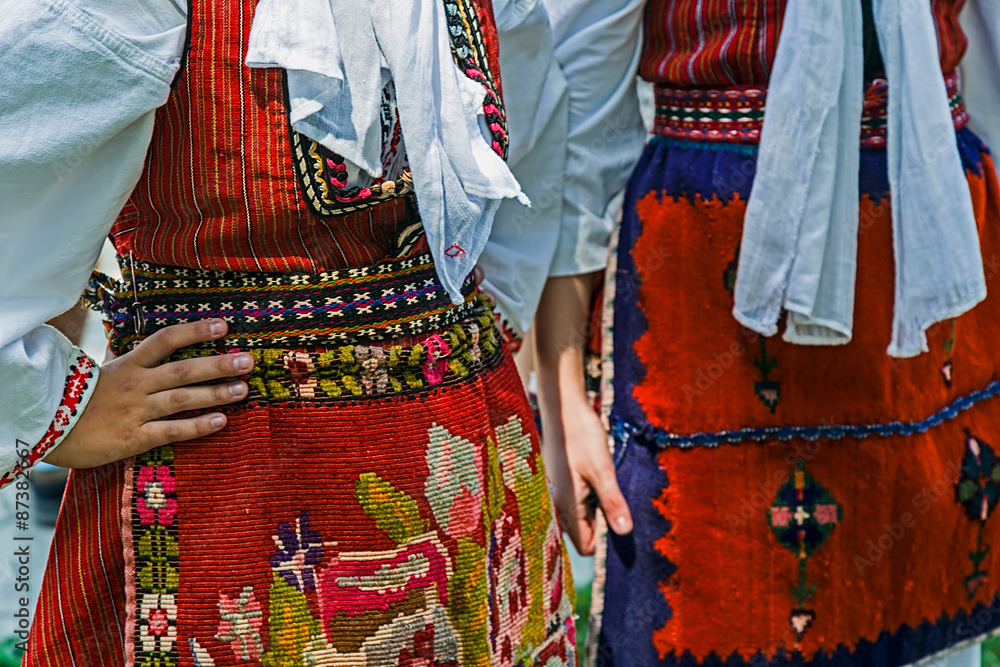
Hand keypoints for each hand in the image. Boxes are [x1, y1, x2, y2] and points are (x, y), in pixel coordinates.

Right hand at [44, 319, 253, 468]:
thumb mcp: (105, 371)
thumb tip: (155, 342)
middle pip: (182, 369)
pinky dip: (197, 426)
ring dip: (215, 393)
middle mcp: (136, 384)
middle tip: (248, 361)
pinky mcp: (134, 437)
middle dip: (218, 364)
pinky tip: (221, 421)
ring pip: (182, 398)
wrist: (47, 428)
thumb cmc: (80, 399)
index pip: (165, 340)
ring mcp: (135, 411)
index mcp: (128, 364)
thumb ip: (131, 358)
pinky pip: (171, 430)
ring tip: (243, 389)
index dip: (195, 331)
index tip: (223, 326)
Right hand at [542, 396, 631, 555]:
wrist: (563, 408)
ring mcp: (558, 494)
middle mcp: (558, 505)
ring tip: (607, 485)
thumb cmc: (581, 436)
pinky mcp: (561, 483)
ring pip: (581, 517)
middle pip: (583, 533)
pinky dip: (591, 497)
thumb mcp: (603, 470)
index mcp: (566, 507)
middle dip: (603, 524)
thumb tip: (625, 533)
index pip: (586, 546)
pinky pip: (577, 502)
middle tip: (617, 500)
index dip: (605, 541)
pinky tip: (598, 478)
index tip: (621, 522)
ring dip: (598, 509)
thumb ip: (612, 503)